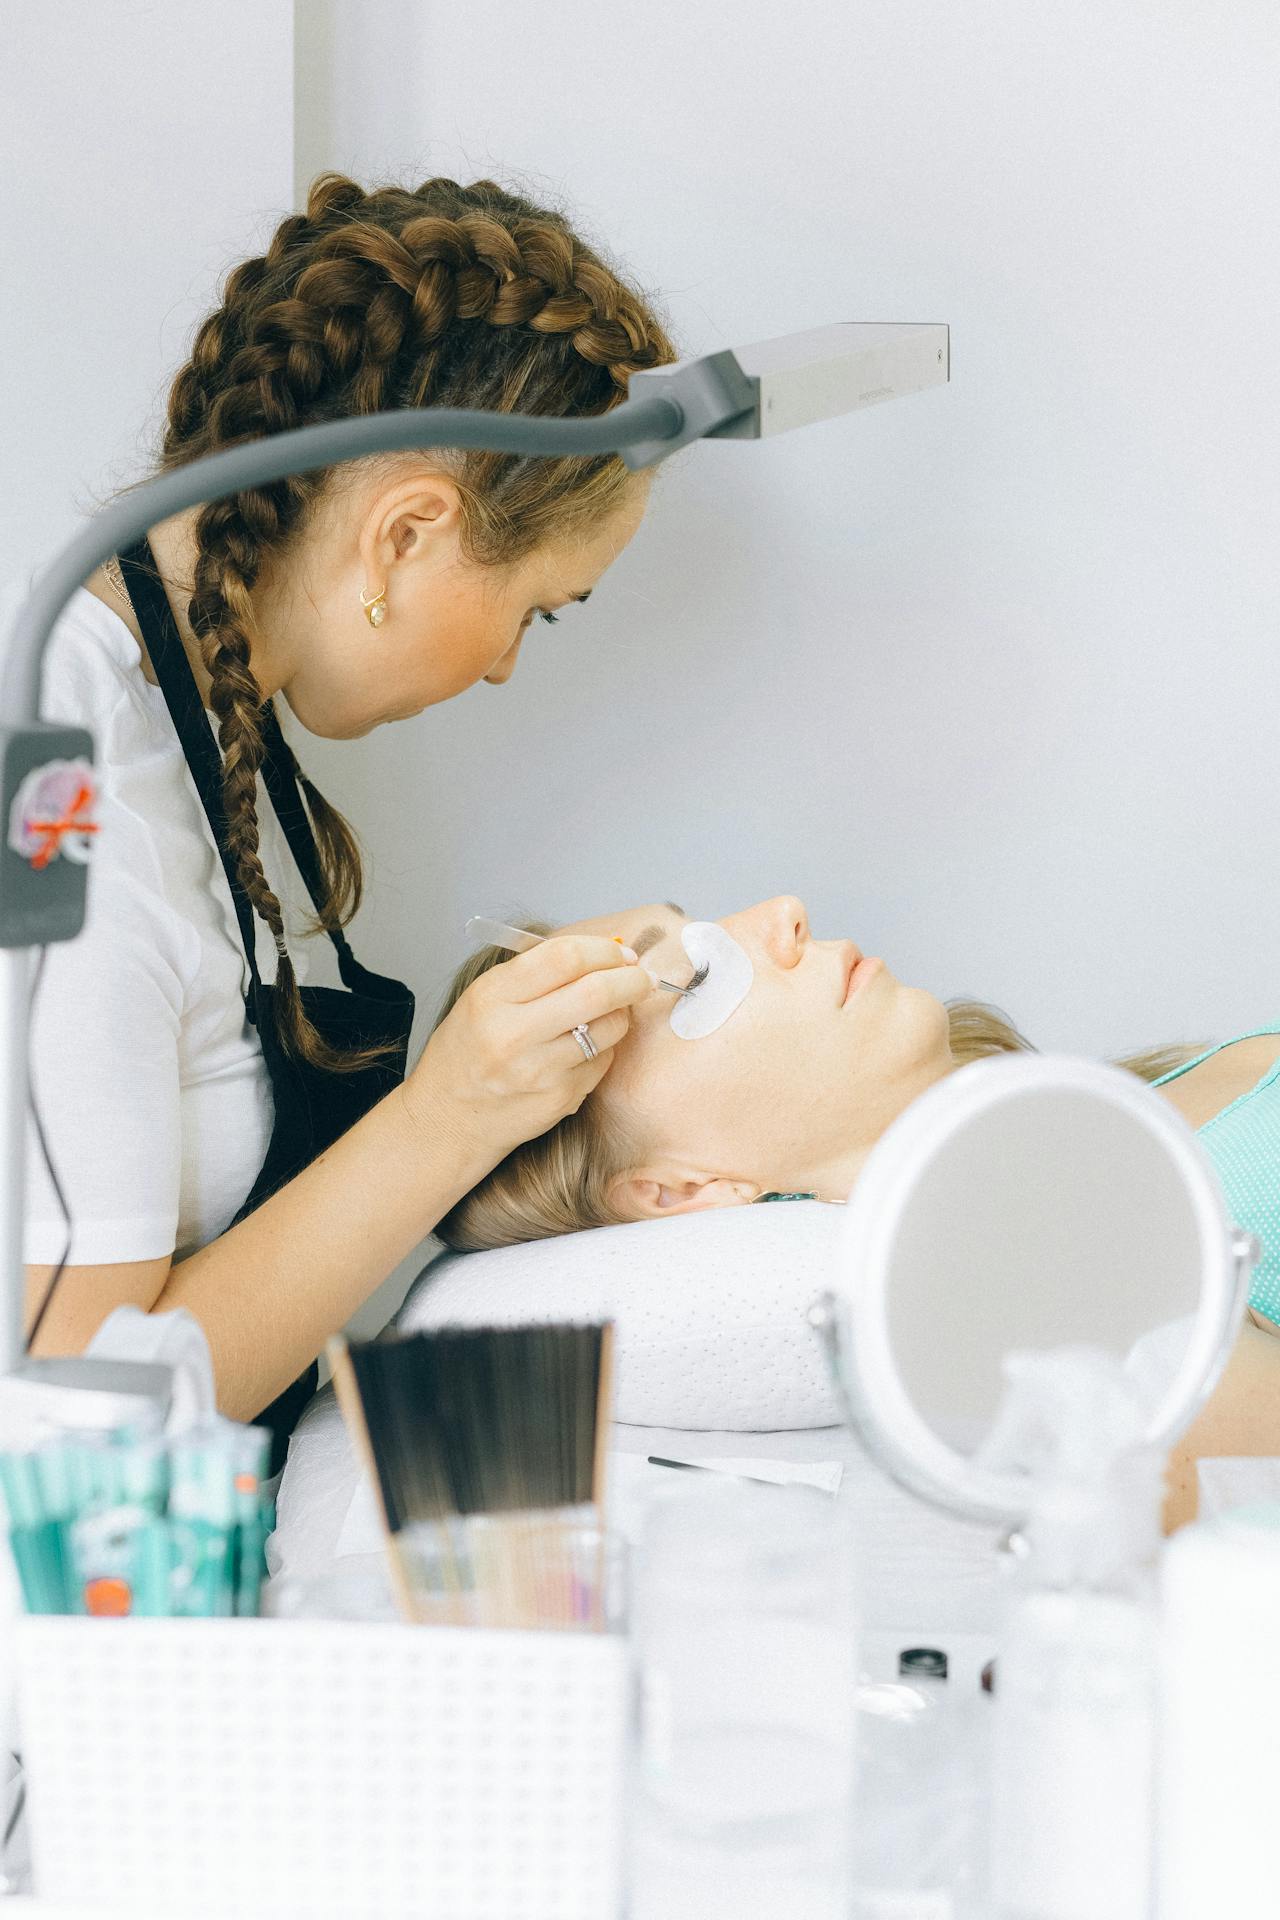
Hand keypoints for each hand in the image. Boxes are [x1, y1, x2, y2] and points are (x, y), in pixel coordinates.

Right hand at [409, 935, 653, 1167]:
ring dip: (623, 1012)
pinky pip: (603, 1061)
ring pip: (609, 1028)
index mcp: (492, 997)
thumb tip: (604, 951)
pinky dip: (606, 1046)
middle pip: (596, 992)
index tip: (619, 951)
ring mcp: (539, 1071)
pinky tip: (589, 1044)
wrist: (449, 1116)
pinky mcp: (561, 1098)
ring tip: (613, 1009)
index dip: (602, 949)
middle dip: (632, 979)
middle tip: (642, 976)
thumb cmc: (469, 1049)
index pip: (564, 957)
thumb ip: (537, 972)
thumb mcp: (484, 997)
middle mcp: (514, 1035)